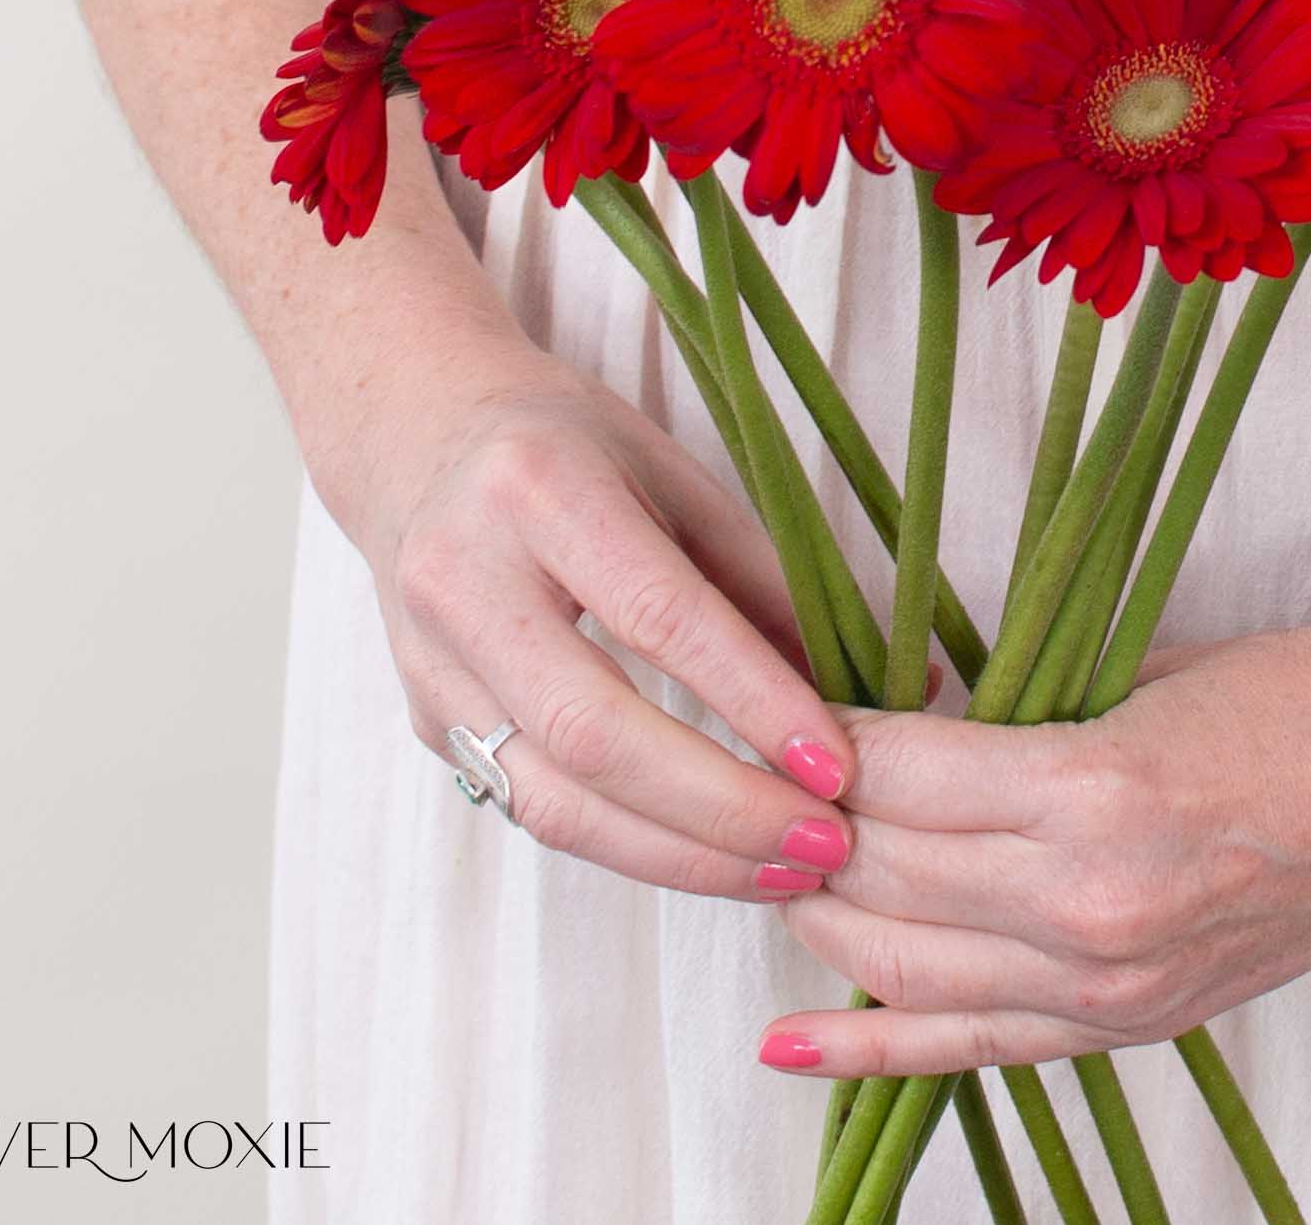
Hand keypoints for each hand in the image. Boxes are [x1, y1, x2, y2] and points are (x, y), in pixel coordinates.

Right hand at [333, 361, 863, 903]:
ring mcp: (433, 661)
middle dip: (722, 807)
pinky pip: (534, 807)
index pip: (657, 614)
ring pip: (556, 798)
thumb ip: (768, 582)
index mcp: (541, 490)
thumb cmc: (573, 449)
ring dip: (682, 855)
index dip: (752, 698)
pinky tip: (712, 856)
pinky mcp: (428, 721)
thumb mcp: (677, 478)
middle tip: (826, 844)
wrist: (416, 439)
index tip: (837, 764)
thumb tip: (894, 683)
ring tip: (787, 871)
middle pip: (596, 731)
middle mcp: (465, 578)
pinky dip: (632, 845)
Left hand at [757, 557, 1310, 1073]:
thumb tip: (890, 719)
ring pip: (906, 963)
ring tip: (769, 864)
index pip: (895, 774)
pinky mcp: (1136, 1022)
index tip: (773, 703)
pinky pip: (975, 1045)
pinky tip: (789, 1038)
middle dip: (803, 825)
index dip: (818, 739)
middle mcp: (1094, 903)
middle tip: (755, 774)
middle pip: (882, 872)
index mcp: (1098, 789)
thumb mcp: (1136, 669)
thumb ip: (1012, 710)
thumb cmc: (1299, 692)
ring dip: (823, 913)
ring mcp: (1115, 981)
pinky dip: (874, 1043)